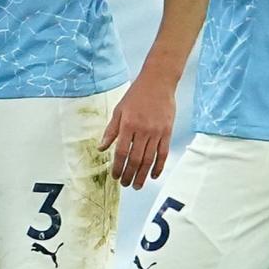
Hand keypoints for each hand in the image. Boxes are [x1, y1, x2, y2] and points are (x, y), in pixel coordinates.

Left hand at [98, 72, 175, 189]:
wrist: (158, 83)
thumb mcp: (119, 110)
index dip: (117, 167)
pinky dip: (159, 167)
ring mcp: (156, 132)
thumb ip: (111, 130)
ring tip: (137, 185)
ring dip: (142, 175)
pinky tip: (153, 175)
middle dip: (129, 175)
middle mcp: (142, 130)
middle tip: (125, 185)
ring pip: (149, 160)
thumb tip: (101, 147)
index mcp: (128, 125)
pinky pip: (163, 154)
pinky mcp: (167, 133)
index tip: (115, 176)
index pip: (121, 152)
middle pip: (135, 159)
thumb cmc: (136, 95)